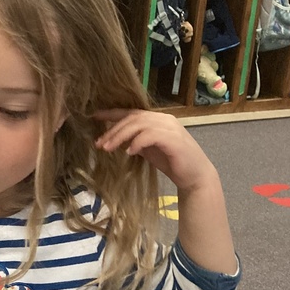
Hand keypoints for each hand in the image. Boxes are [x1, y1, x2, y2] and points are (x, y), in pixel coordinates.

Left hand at [94, 109, 216, 192]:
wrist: (195, 176)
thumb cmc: (172, 163)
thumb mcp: (148, 150)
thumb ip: (135, 141)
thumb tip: (115, 139)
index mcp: (157, 119)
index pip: (132, 112)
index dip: (112, 113)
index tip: (94, 117)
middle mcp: (164, 119)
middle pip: (133, 118)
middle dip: (113, 129)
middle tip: (99, 143)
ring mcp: (170, 127)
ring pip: (140, 124)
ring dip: (121, 136)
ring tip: (108, 148)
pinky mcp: (173, 139)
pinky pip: (151, 135)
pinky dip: (137, 142)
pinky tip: (129, 152)